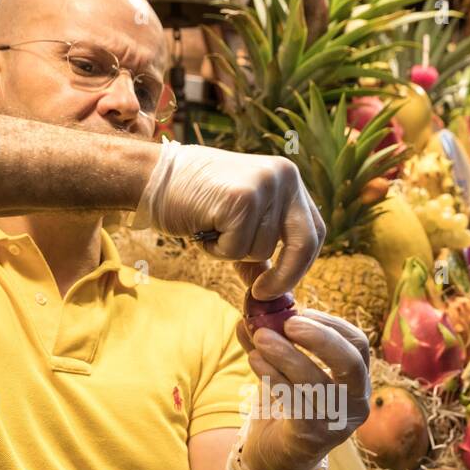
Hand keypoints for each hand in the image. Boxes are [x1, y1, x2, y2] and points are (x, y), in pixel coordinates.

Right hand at [134, 142, 325, 300]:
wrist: (154, 175)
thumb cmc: (194, 199)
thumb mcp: (238, 222)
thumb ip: (260, 251)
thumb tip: (276, 293)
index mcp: (288, 179)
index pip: (315, 231)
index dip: (302, 264)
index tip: (281, 285)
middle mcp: (284, 177)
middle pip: (304, 244)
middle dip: (286, 276)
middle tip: (261, 294)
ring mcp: (264, 185)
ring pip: (262, 250)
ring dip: (233, 252)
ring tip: (211, 227)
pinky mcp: (241, 199)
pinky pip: (236, 249)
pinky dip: (216, 250)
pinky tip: (202, 225)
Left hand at [233, 306, 370, 469]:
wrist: (278, 460)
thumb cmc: (288, 409)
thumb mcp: (283, 370)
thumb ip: (270, 343)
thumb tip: (248, 316)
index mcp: (357, 382)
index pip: (358, 345)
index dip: (331, 325)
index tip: (300, 311)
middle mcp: (356, 403)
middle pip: (351, 363)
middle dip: (320, 338)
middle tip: (289, 322)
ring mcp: (337, 423)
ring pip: (316, 382)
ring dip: (286, 355)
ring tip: (260, 337)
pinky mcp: (312, 437)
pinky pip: (294, 401)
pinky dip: (273, 376)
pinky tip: (255, 360)